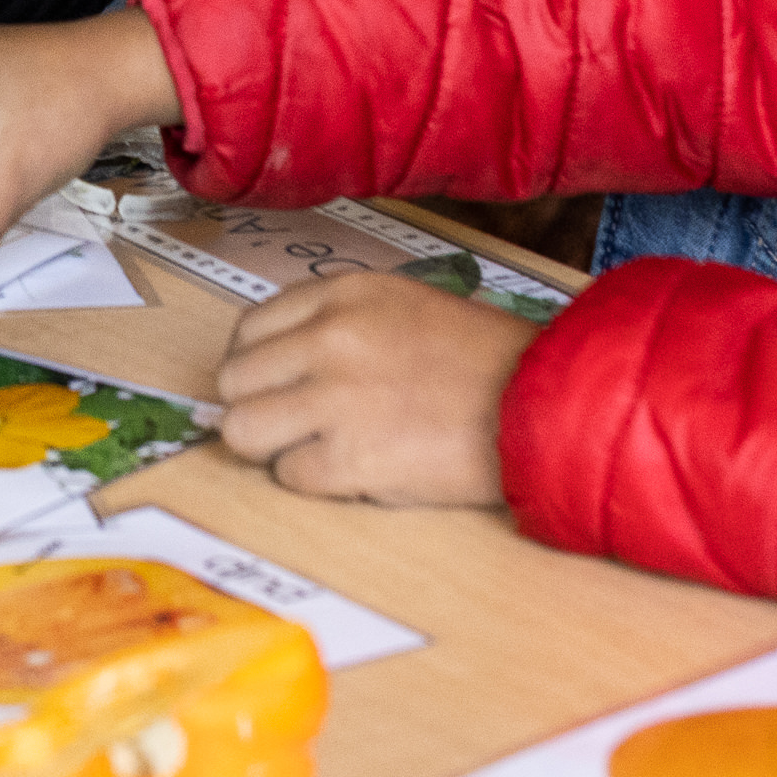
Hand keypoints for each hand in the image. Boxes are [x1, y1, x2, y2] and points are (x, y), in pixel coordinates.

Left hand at [213, 275, 525, 506]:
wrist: (542, 405)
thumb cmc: (483, 361)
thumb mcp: (404, 307)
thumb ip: (337, 324)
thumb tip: (276, 364)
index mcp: (344, 295)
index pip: (249, 329)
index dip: (258, 366)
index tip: (275, 385)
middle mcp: (330, 339)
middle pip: (234, 381)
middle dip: (259, 407)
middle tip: (295, 424)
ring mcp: (336, 399)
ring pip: (242, 430)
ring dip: (274, 446)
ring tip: (316, 449)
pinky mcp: (350, 459)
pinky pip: (289, 476)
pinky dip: (316, 481)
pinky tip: (356, 470)